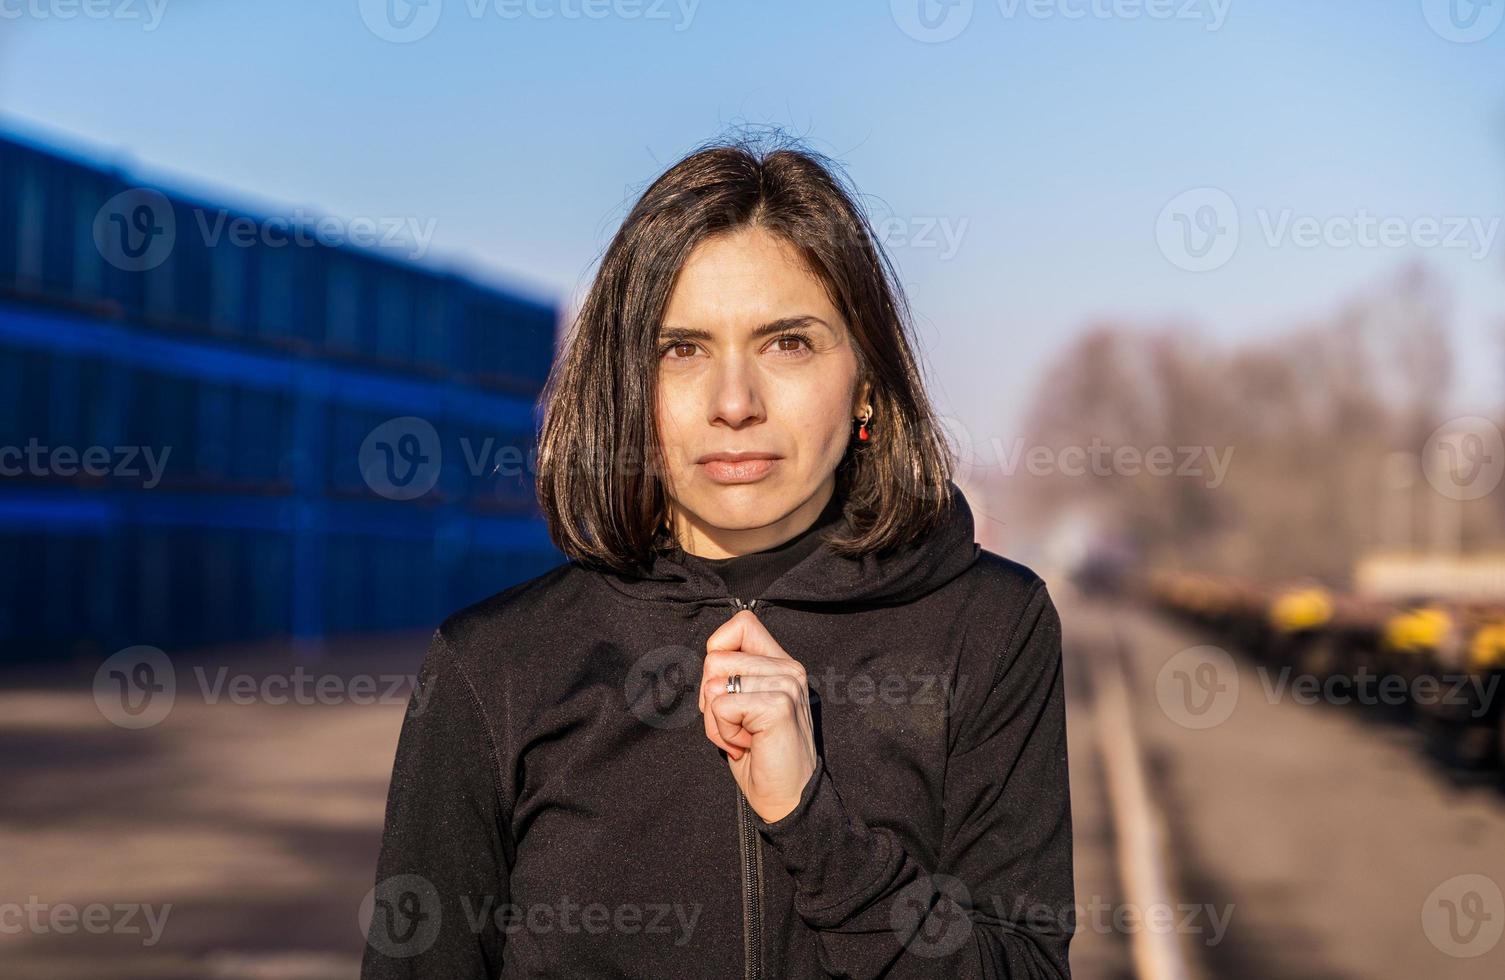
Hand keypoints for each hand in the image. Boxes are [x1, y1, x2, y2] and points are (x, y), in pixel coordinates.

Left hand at [699, 609, 818, 823]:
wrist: (788, 800)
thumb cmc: (761, 757)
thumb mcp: (746, 707)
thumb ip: (734, 677)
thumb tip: (710, 657)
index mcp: (782, 664)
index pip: (742, 623)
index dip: (718, 649)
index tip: (724, 688)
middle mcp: (789, 668)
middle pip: (716, 657)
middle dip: (711, 699)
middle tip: (737, 726)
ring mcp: (786, 685)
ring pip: (713, 684)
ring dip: (717, 721)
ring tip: (744, 738)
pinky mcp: (778, 705)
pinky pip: (721, 707)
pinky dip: (724, 733)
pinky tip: (747, 745)